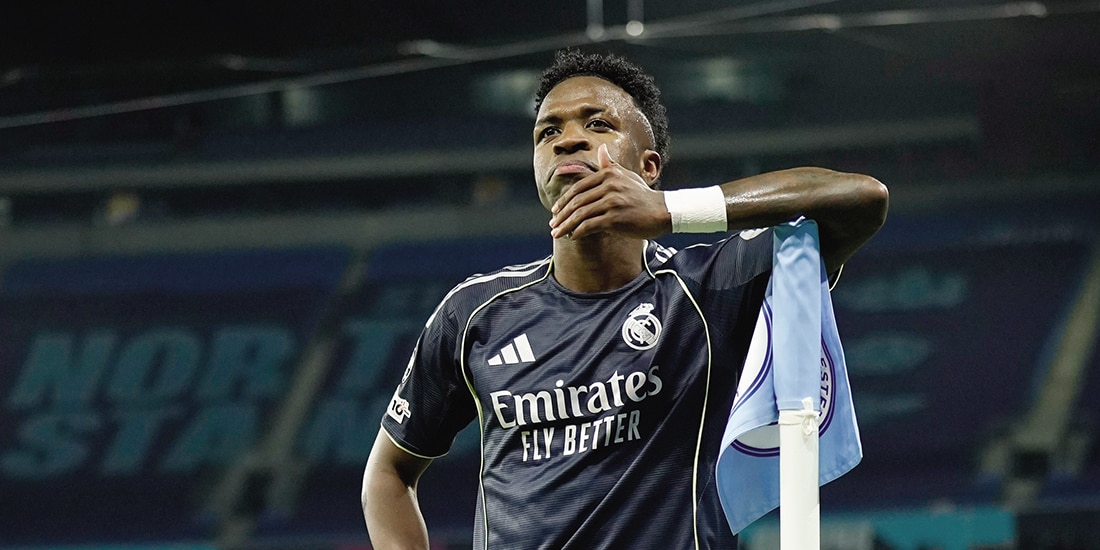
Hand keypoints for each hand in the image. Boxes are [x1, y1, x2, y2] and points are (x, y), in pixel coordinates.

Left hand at [548, 144, 670, 239]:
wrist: (662, 211)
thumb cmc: (643, 195)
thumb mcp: (626, 176)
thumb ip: (610, 165)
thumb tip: (602, 149)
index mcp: (608, 174)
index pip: (579, 188)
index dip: (564, 200)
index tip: (555, 210)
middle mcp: (609, 185)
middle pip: (577, 201)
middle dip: (562, 214)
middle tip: (552, 224)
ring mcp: (612, 202)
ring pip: (581, 214)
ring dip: (566, 225)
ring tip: (557, 233)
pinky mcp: (615, 218)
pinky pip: (590, 226)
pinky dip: (578, 232)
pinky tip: (572, 237)